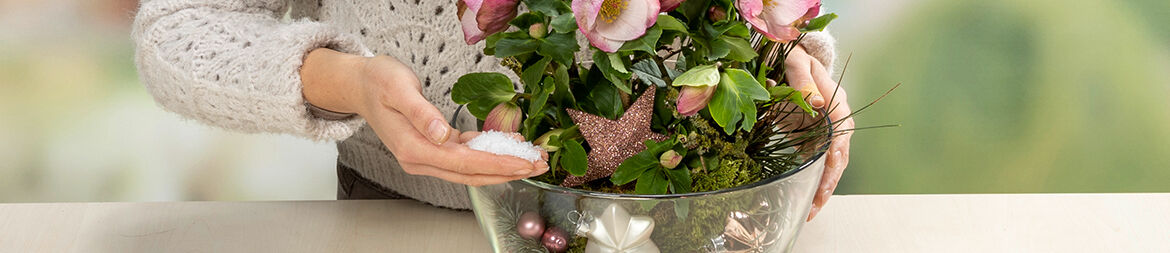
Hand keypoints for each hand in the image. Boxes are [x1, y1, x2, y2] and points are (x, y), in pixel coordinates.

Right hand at [301, 49, 548, 185]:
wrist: (360, 85)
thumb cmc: (378, 82)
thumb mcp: (398, 89)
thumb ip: (421, 113)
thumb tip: (441, 135)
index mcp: (413, 149)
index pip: (463, 164)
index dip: (496, 165)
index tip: (523, 163)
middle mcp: (421, 158)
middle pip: (471, 173)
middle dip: (508, 171)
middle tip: (539, 165)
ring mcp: (427, 155)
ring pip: (471, 168)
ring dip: (502, 164)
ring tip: (532, 158)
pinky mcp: (433, 147)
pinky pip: (465, 155)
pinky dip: (488, 151)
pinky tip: (508, 143)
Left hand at [782, 46, 853, 220]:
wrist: (797, 62)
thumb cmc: (798, 60)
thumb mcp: (798, 63)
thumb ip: (803, 80)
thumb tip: (814, 103)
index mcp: (838, 107)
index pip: (841, 139)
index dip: (834, 160)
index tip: (827, 178)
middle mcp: (837, 125)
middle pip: (838, 160)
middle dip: (828, 184)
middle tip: (815, 207)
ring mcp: (826, 135)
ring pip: (829, 167)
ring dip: (821, 190)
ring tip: (809, 212)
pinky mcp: (814, 141)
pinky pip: (815, 165)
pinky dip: (811, 183)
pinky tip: (803, 201)